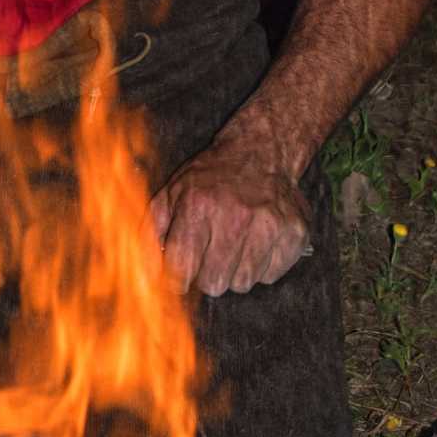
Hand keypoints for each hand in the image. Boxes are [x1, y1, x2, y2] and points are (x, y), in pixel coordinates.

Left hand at [150, 136, 311, 296]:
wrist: (261, 152)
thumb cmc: (210, 179)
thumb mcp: (170, 196)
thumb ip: (149, 237)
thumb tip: (142, 278)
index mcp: (198, 207)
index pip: (181, 269)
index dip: (179, 276)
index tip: (183, 270)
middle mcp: (235, 216)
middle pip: (213, 284)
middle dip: (208, 274)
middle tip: (212, 253)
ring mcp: (269, 226)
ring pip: (242, 284)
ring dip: (235, 271)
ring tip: (237, 243)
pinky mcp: (294, 234)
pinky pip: (270, 276)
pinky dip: (262, 266)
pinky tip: (258, 241)